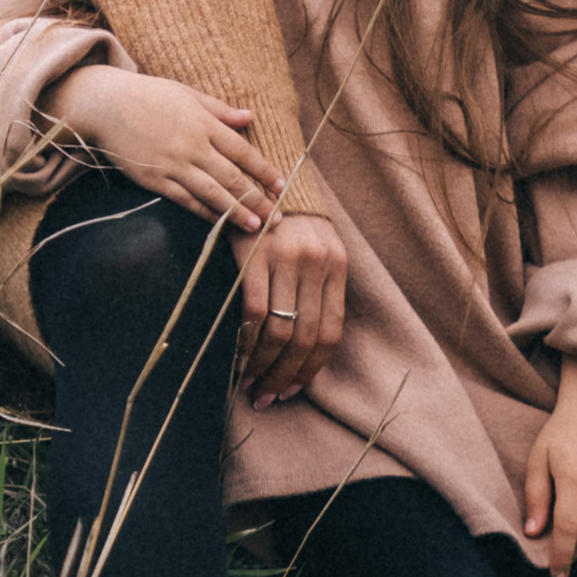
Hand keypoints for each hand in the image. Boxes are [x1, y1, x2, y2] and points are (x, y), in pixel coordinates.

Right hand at [41, 66, 282, 226]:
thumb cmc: (147, 95)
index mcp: (203, 122)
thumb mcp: (186, 94)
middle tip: (278, 217)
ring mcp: (173, 164)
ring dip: (235, 211)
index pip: (242, 150)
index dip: (263, 169)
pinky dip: (204, 212)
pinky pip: (185, 199)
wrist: (104, 105)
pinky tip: (219, 223)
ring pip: (212, 193)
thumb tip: (249, 119)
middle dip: (257, 198)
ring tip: (255, 226)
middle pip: (232, 176)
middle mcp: (192, 145)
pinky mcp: (154, 180)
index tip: (282, 185)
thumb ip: (219, 110)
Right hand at [240, 212, 348, 402]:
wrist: (266, 178)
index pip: (330, 333)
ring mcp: (286, 260)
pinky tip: (239, 355)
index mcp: (337, 268)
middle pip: (304, 338)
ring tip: (251, 384)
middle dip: (285, 376)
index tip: (292, 390)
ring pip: (279, 331)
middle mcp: (316, 265)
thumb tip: (305, 350)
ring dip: (264, 365)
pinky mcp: (255, 255)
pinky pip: (254, 311)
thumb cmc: (293, 223)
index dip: (311, 369)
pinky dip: (246, 340)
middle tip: (267, 397)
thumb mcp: (319, 253)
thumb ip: (319, 293)